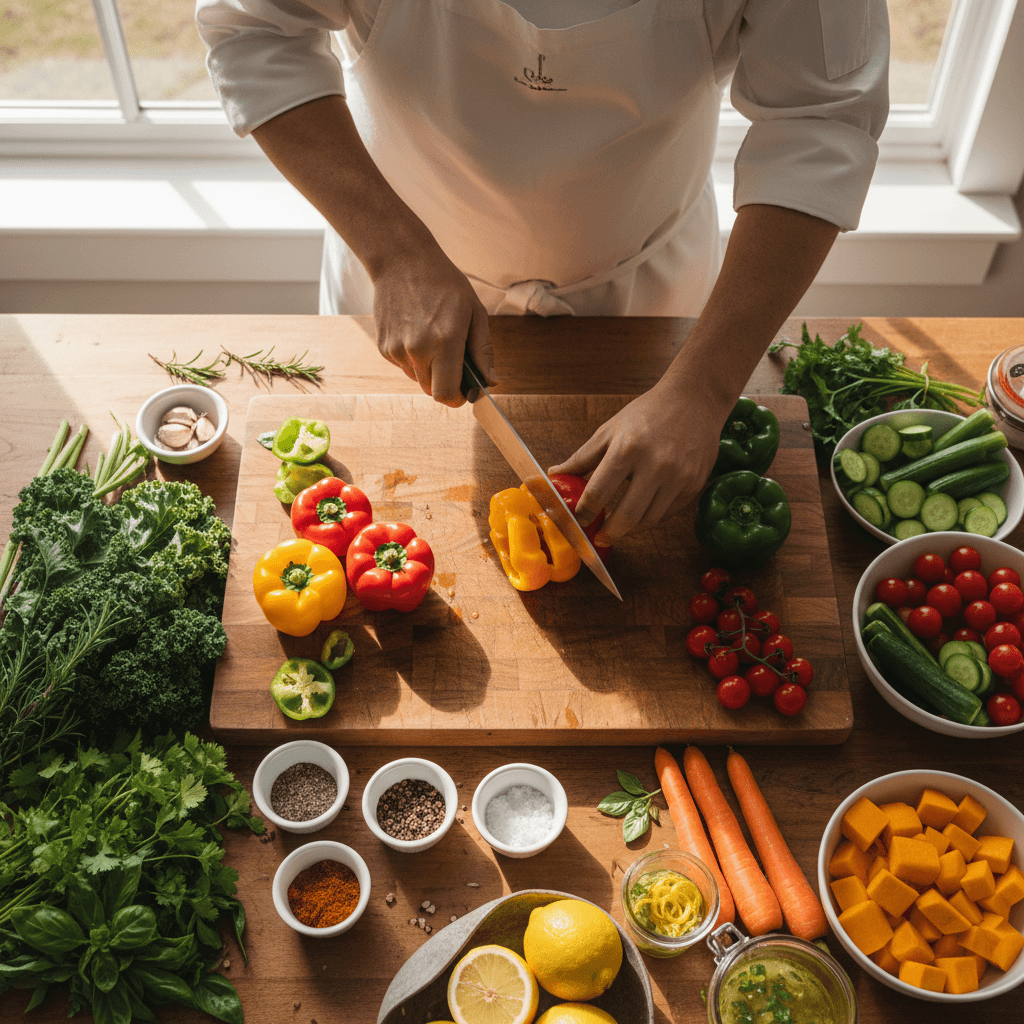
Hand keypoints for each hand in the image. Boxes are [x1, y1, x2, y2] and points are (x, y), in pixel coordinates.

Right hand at [372, 248, 497, 405]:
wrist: (402, 260)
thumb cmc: (444, 284)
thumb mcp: (474, 313)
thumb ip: (483, 351)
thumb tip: (490, 381)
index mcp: (444, 343)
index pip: (446, 394)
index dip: (457, 397)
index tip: (464, 390)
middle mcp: (417, 350)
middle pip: (432, 390)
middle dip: (446, 381)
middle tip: (453, 355)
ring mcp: (397, 350)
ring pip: (417, 379)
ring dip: (429, 369)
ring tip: (433, 336)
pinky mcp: (384, 348)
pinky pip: (404, 366)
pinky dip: (413, 358)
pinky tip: (416, 331)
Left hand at [548, 384, 724, 543]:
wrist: (694, 400)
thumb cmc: (647, 413)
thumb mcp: (610, 430)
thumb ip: (582, 457)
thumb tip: (554, 475)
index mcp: (627, 448)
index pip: (598, 492)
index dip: (585, 512)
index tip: (579, 520)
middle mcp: (655, 465)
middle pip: (627, 516)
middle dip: (608, 533)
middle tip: (599, 538)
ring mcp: (678, 477)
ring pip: (649, 520)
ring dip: (630, 529)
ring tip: (618, 527)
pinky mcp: (694, 484)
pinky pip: (668, 513)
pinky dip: (651, 517)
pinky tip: (640, 513)